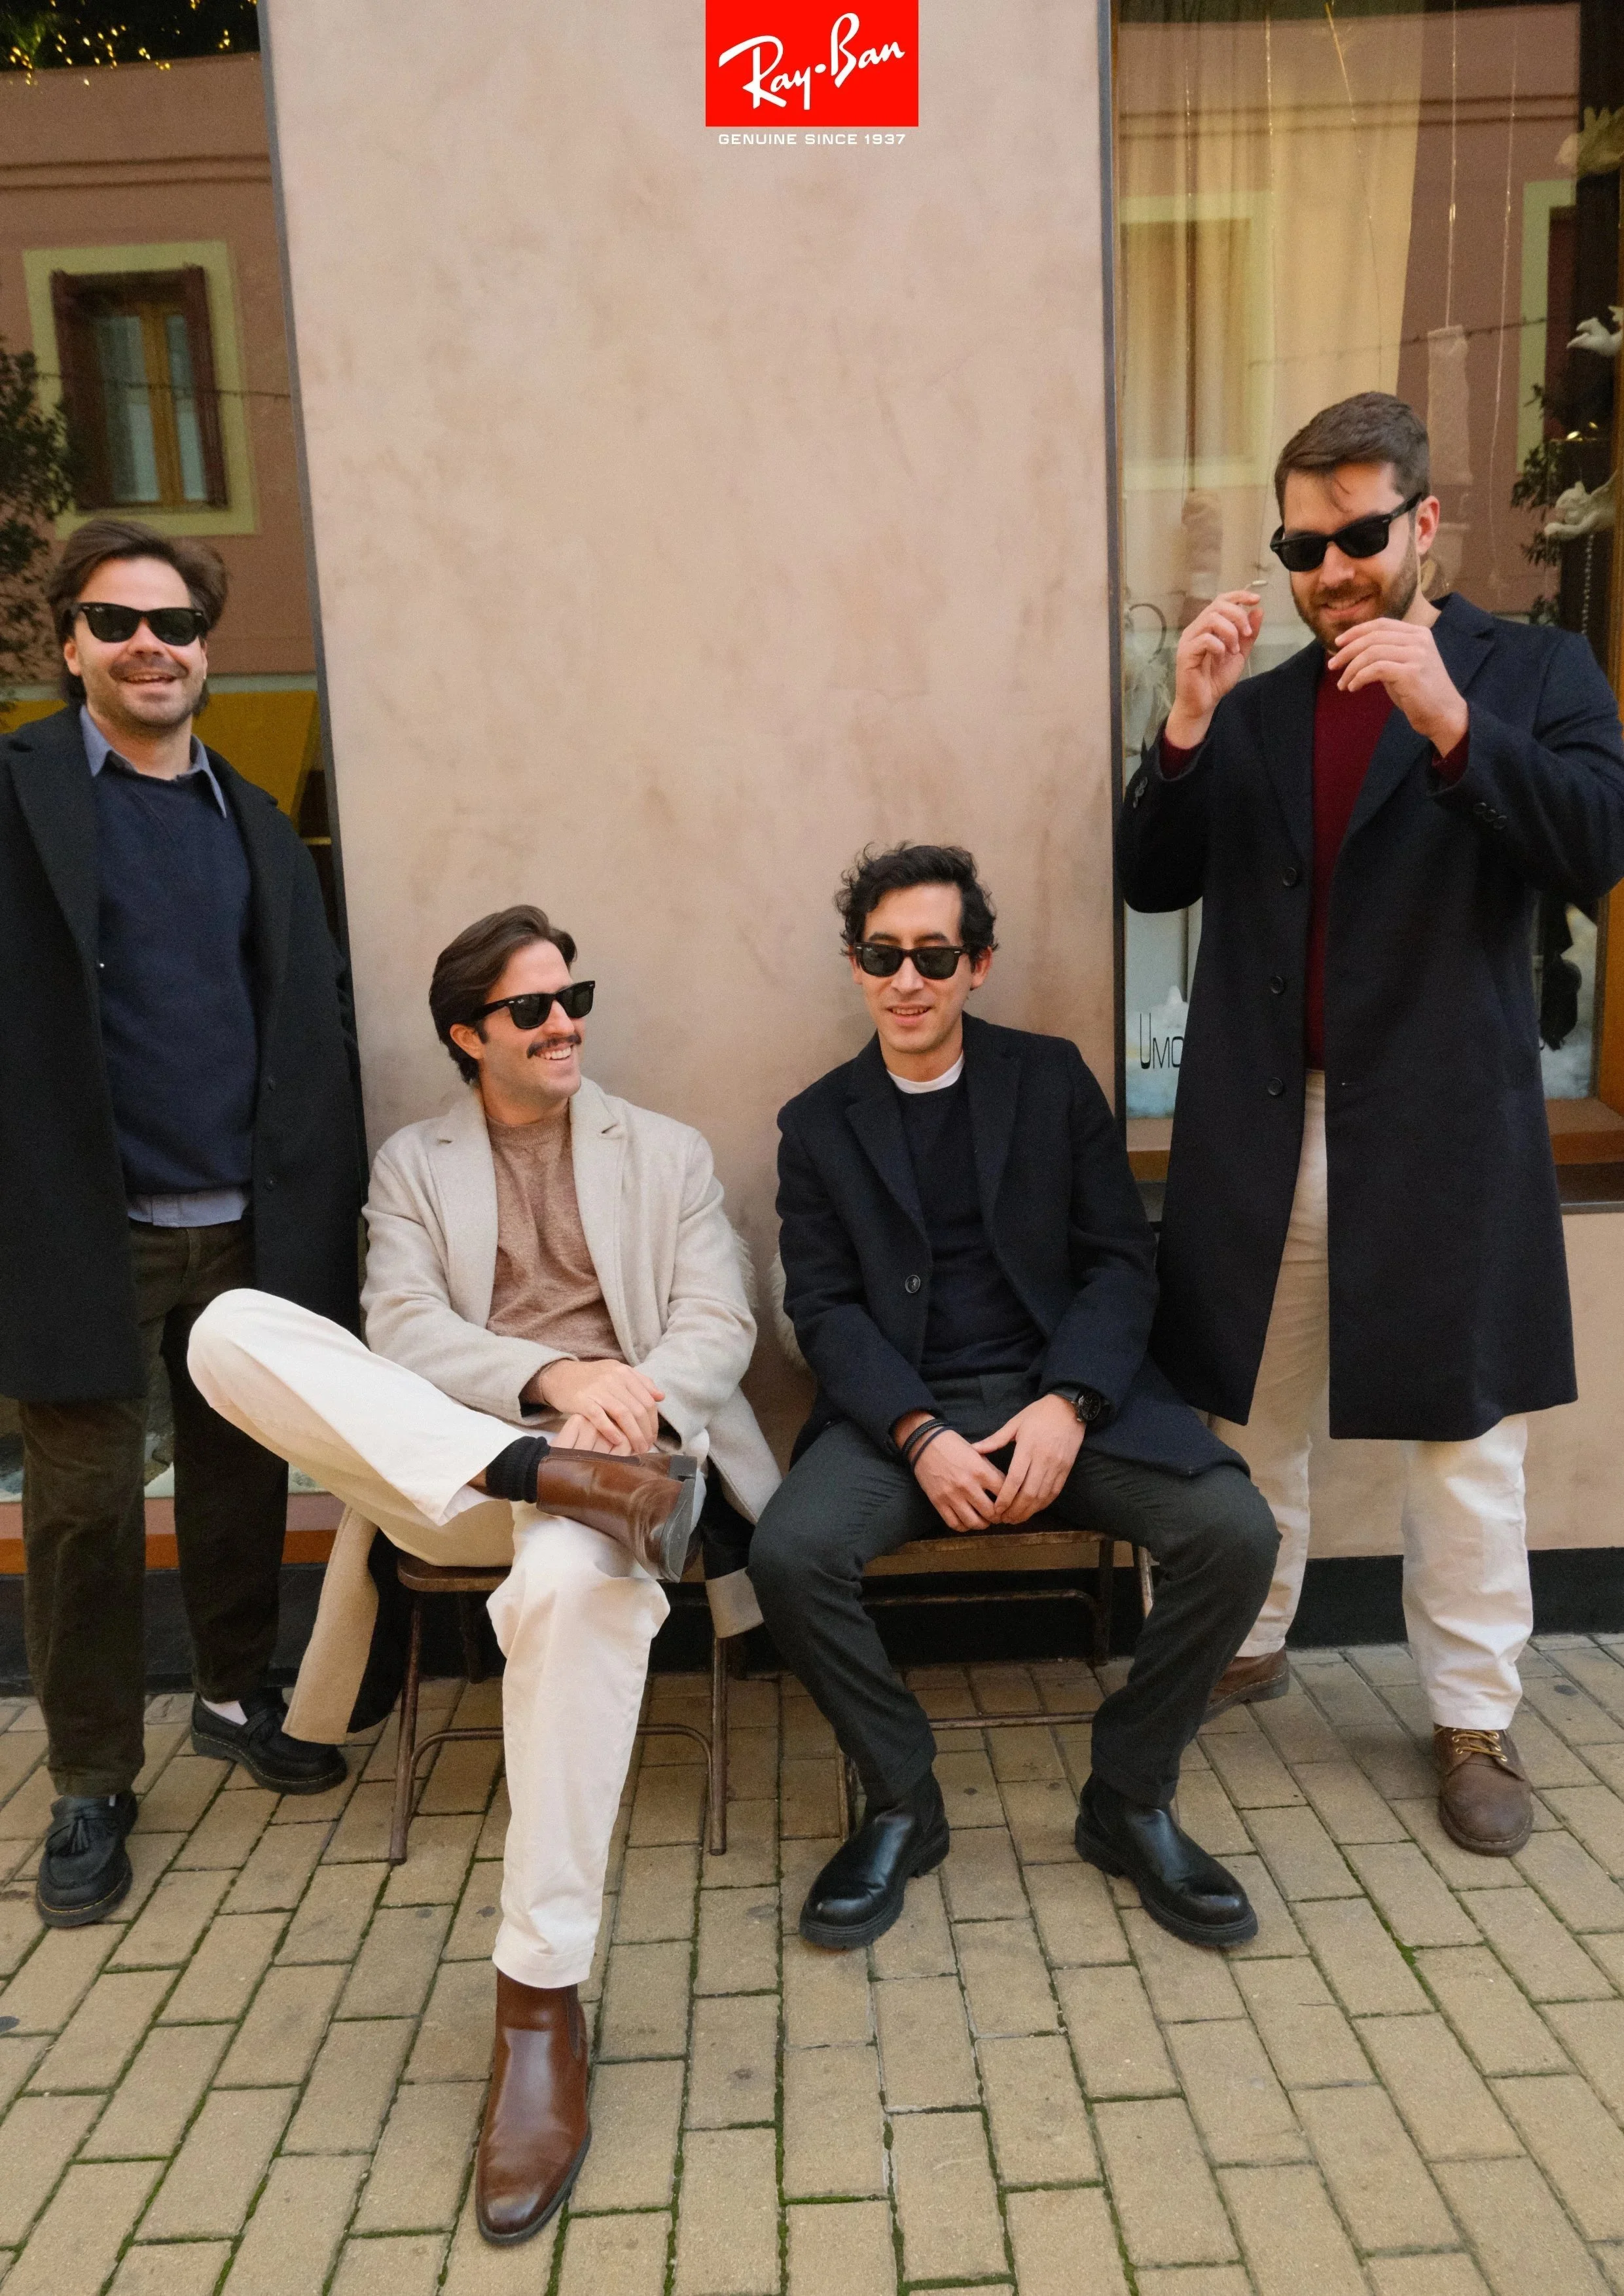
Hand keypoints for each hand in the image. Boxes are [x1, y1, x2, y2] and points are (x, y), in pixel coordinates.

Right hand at [526, 1359, 663, 1451]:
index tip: (653, 1436)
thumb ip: (640, 1382)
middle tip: (647, 1446)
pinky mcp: (582, 1400)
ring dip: (633, 1434)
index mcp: (624, 1372)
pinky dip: (611, 1430)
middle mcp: (613, 1378)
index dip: (653, 1421)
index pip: (647, 1400)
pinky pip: (600, 1417)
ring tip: (638, 1448)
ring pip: (623, 1414)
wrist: (560, 1376)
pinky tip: (618, 1441)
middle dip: (646, 1431)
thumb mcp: (616, 1373)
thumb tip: (661, 1396)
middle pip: (638, 1408)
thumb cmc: (591, 1379)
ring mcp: (597, 1389)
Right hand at [909, 1426, 1005, 1531]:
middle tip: (999, 1515)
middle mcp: (967, 1485)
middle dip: (998, 1516)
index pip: (1004, 1492)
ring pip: (974, 1522)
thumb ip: (990, 1470)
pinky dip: (964, 1526)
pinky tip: (967, 1521)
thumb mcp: (977, 1452)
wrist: (924, 1443)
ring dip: (983, 1524)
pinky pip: (954, 1523)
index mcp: (980, 1470)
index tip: (1010, 1502)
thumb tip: (1005, 1486)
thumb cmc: (952, 1444)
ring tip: (984, 1520)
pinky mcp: (938, 1502)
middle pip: (991, 1512)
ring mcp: (952, 1496)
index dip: (1010, 1499)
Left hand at [973, 1393, 1083, 1524]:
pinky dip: (1043, 1504)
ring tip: (1016, 1519)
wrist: (1069, 1408)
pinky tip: (1033, 1510)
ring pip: (1042, 1496)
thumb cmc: (1039, 1413)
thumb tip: (974, 1449)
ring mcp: (1057, 1466)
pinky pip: (1054, 1492)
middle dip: (1016, 1510)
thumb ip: (996, 1439)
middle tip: (1004, 1519)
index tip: (997, 1509)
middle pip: (1029, 1492)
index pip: (1016, 1479)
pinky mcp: (1066, 1469)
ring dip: (1029, 1511)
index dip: (1006, 1497)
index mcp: (1028, 1447)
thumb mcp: (1015, 1422)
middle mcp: (1043, 1459)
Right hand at [1165, 590, 1261, 748]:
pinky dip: (1219, 646)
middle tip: (1246, 635)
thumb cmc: (1216, 679)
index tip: (1256, 600)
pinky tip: (1221, 657)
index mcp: (1207, 626)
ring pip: (1212, 619)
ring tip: (1234, 650)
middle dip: (1238, 616)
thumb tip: (1258, 610)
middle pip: (1217, 606)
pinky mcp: (1185, 653)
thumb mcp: (1240, 653)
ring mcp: (1189, 640)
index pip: (1221, 600)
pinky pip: (1205, 639)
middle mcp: (1196, 628)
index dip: (1239, 596)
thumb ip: (1248, 634)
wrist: (1203, 702)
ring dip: (1230, 632)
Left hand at [1326, 617, 1467, 753]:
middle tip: (1332, 665)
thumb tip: (1354, 649)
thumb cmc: (1420, 693)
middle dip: (1347, 651)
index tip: (1338, 643)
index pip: (1381, 624)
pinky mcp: (1411, 673)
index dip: (1356, 631)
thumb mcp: (1403, 665)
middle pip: (1373, 637)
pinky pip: (1375, 669)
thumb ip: (1386, 653)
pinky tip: (1353, 688)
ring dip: (1351, 669)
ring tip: (1343, 684)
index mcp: (1418, 633)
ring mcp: (1417, 655)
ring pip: (1371, 653)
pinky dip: (1359, 678)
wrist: (1443, 715)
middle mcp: (1419, 639)